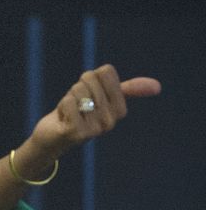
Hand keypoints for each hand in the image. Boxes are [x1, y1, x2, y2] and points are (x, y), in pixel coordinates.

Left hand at [28, 64, 160, 160]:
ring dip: (69, 98)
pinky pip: (68, 102)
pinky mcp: (76, 133)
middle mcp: (110, 121)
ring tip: (69, 112)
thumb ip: (126, 88)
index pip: (106, 72)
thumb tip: (158, 86)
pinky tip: (63, 119)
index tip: (87, 93)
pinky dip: (61, 105)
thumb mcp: (101, 97)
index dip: (90, 77)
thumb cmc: (76, 113)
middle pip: (89, 79)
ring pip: (78, 90)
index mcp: (120, 109)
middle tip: (75, 105)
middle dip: (77, 88)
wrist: (52, 137)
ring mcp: (94, 129)